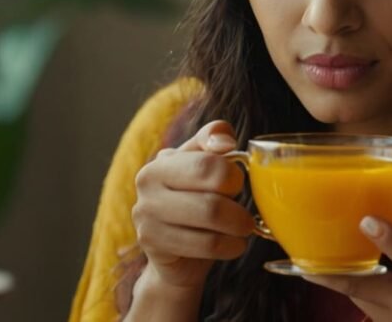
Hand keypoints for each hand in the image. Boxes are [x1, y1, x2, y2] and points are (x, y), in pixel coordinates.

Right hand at [131, 120, 253, 291]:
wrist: (176, 252)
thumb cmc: (196, 201)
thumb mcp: (203, 165)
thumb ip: (213, 140)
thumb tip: (227, 141)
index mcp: (163, 161)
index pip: (206, 165)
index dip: (233, 177)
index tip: (238, 185)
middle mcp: (147, 184)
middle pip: (210, 200)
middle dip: (238, 211)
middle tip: (246, 217)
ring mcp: (146, 216)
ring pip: (209, 224)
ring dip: (238, 230)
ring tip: (242, 230)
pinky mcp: (152, 245)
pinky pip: (205, 246)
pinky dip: (230, 247)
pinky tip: (233, 245)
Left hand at [303, 181, 391, 320]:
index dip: (390, 240)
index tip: (366, 221)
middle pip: (370, 289)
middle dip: (336, 274)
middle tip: (306, 256)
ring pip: (362, 299)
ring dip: (341, 278)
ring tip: (314, 260)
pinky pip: (367, 308)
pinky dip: (355, 290)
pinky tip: (342, 272)